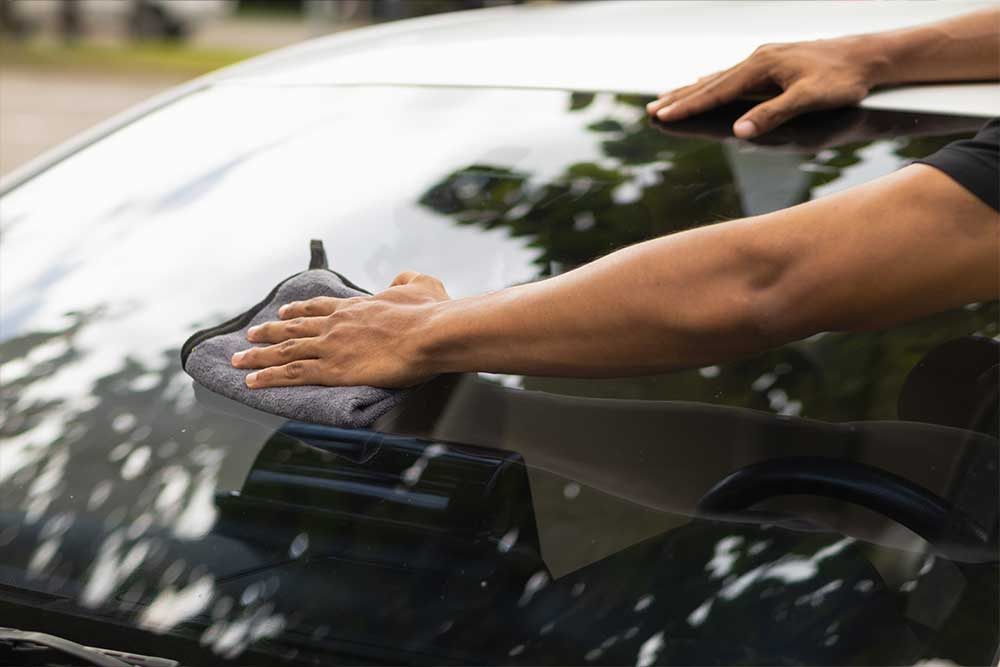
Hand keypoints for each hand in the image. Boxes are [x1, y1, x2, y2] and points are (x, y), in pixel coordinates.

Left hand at [231, 271, 449, 388]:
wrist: (430, 332)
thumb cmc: (431, 313)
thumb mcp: (422, 284)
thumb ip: (406, 278)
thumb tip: (399, 277)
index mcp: (356, 307)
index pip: (319, 307)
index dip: (298, 310)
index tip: (284, 312)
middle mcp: (336, 324)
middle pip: (294, 327)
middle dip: (269, 332)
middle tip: (251, 335)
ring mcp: (331, 346)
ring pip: (285, 350)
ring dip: (259, 355)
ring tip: (239, 358)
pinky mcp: (332, 369)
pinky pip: (292, 373)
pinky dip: (269, 377)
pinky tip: (252, 381)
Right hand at [646, 36, 885, 138]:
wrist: (867, 56)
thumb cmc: (842, 80)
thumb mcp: (810, 99)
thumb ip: (773, 114)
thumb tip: (738, 131)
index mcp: (761, 67)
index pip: (716, 90)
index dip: (688, 105)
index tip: (662, 115)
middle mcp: (758, 59)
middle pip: (710, 81)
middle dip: (680, 97)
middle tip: (651, 110)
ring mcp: (764, 59)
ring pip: (718, 77)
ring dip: (691, 90)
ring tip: (667, 98)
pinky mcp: (772, 62)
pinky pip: (732, 74)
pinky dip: (711, 81)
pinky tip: (705, 82)